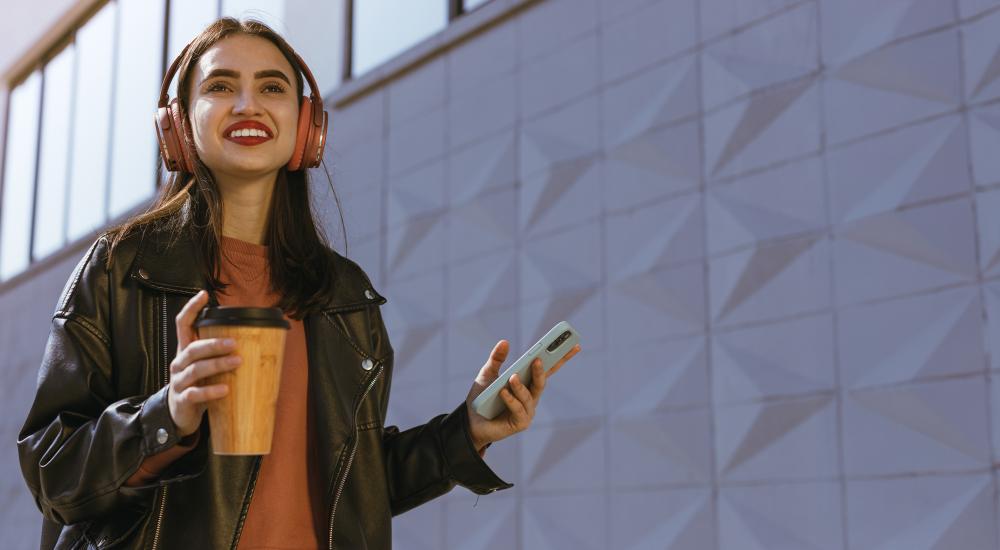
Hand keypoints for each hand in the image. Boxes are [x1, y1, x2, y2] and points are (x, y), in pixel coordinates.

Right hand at [167, 290, 240, 436]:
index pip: (183, 324)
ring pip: (195, 369)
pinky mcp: (183, 400)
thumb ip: (221, 354)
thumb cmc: (199, 384)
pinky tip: (226, 390)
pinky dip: (211, 391)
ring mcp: (179, 382)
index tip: (204, 294)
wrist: (180, 414)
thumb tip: (258, 339)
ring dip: (217, 364)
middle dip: (214, 344)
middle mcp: (179, 363)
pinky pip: (195, 394)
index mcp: (186, 351)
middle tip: (234, 343)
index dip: (191, 308)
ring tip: (237, 362)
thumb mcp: (206, 366)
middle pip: (193, 348)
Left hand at [465, 339, 580, 451]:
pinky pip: (517, 409)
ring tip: (512, 377)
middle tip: (538, 359)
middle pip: (542, 382)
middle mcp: (531, 397)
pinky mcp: (520, 423)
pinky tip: (503, 392)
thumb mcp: (488, 374)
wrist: (470, 422)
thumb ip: (497, 359)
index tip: (574, 345)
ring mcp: (527, 411)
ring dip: (520, 386)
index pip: (548, 368)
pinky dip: (510, 400)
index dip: (561, 357)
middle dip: (542, 370)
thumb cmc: (482, 398)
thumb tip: (505, 341)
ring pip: (529, 396)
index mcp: (528, 383)